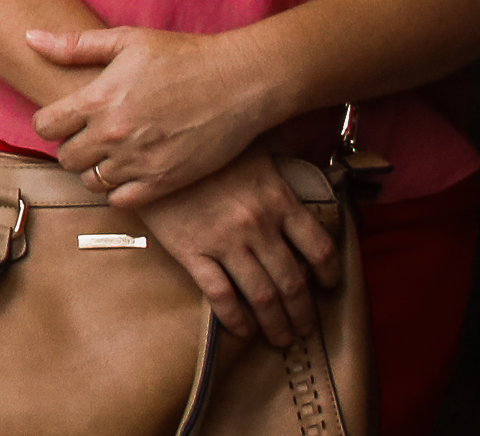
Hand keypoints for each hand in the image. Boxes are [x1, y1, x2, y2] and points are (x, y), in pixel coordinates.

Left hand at [29, 25, 277, 205]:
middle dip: (71, 146)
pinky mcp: (164, 181)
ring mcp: (138, 161)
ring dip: (94, 169)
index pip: (44, 126)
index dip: (50, 122)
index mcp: (98, 99)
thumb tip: (29, 37)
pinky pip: (121, 201)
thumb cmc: (182, 56)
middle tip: (90, 136)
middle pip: (64, 157)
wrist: (239, 83)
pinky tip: (130, 172)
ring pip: (90, 181)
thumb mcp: (126, 40)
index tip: (66, 117)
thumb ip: (73, 45)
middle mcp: (113, 134)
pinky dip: (119, 190)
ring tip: (111, 153)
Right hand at [134, 150, 341, 345]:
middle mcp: (258, 224)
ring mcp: (226, 240)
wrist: (149, 144)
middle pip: (293, 281)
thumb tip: (308, 160)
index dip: (330, 274)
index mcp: (278, 198)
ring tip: (281, 338)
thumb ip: (281, 164)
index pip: (319, 247)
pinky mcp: (192, 251)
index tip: (329, 287)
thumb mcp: (254, 145)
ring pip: (263, 296)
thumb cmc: (204, 142)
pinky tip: (243, 330)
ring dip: (276, 324)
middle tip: (305, 329)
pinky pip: (221, 295)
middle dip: (303, 312)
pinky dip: (236, 319)